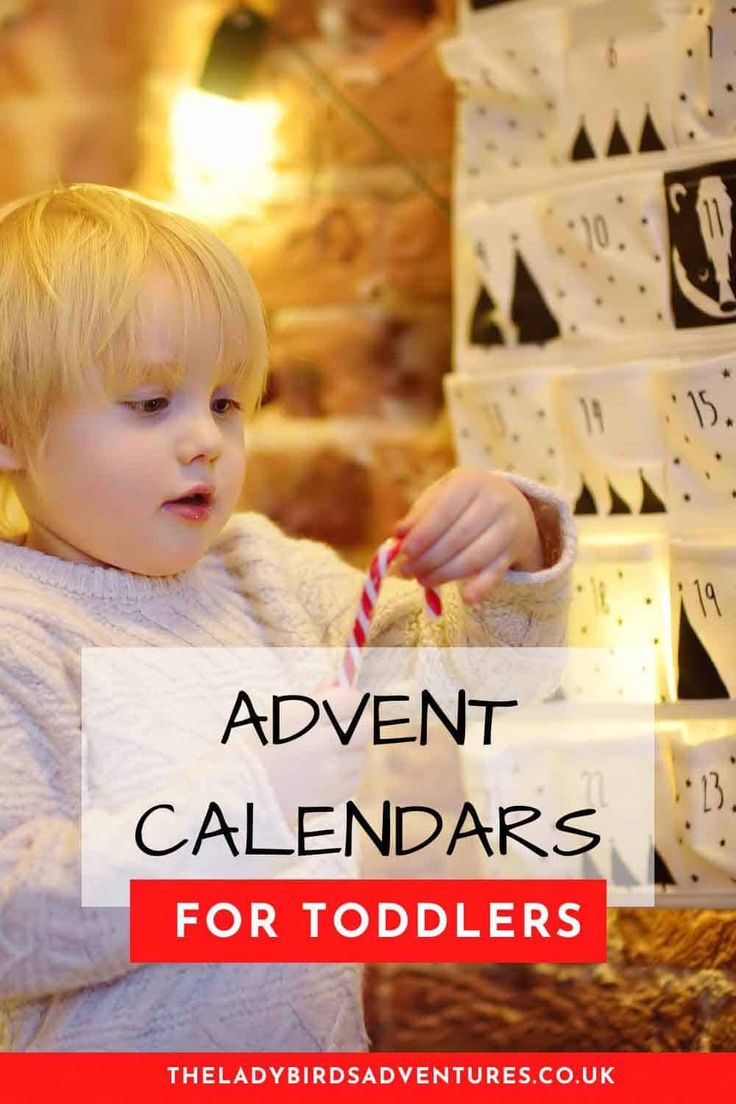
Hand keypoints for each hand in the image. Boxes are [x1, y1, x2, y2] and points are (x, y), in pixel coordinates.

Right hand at [250, 684, 370, 824]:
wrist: (244, 793)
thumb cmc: (262, 747)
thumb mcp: (281, 715)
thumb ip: (314, 696)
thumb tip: (337, 676)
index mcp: (304, 717)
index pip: (350, 700)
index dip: (352, 700)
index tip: (348, 704)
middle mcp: (320, 743)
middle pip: (366, 727)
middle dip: (361, 724)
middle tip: (348, 727)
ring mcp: (328, 771)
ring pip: (361, 754)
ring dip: (350, 752)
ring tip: (326, 755)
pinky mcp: (332, 794)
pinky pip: (354, 778)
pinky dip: (345, 775)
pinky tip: (324, 775)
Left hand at [391, 468, 543, 604]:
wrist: (511, 503)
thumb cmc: (464, 500)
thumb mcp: (442, 495)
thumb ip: (420, 514)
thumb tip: (398, 534)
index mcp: (471, 484)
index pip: (444, 512)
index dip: (423, 535)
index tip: (404, 552)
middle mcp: (494, 503)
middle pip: (457, 538)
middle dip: (428, 559)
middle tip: (407, 571)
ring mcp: (507, 528)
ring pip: (474, 558)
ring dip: (444, 574)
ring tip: (422, 580)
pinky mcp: (513, 552)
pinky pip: (496, 573)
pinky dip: (482, 587)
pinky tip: (466, 598)